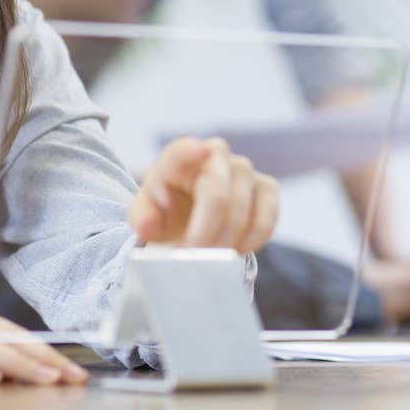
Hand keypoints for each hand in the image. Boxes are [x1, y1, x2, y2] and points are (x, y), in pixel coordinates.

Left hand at [127, 136, 278, 253]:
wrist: (190, 216)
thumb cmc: (165, 211)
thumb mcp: (145, 215)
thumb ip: (142, 219)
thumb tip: (148, 225)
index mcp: (178, 156)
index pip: (183, 150)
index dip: (193, 150)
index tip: (201, 151)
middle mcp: (215, 154)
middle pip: (217, 195)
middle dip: (205, 234)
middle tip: (193, 258)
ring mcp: (244, 169)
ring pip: (244, 210)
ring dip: (226, 243)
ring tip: (210, 259)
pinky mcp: (266, 187)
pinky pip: (267, 218)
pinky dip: (252, 241)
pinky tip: (235, 251)